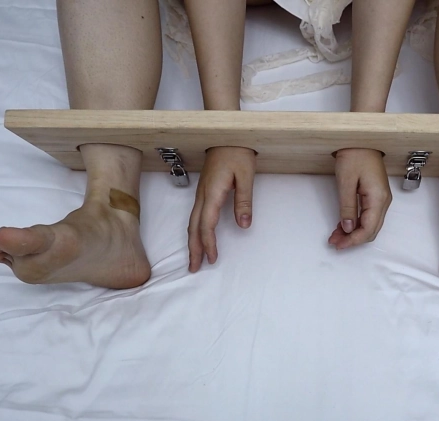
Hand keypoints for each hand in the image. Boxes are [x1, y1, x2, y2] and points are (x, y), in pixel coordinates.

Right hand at [188, 146, 255, 271]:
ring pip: (191, 222)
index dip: (208, 244)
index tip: (212, 259)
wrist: (227, 133)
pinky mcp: (203, 191)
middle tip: (194, 268)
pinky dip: (194, 230)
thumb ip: (244, 202)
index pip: (207, 225)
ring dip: (192, 241)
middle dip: (193, 249)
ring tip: (194, 258)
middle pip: (193, 227)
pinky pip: (195, 215)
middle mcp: (202, 195)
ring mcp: (201, 193)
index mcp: (213, 193)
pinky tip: (197, 237)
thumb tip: (244, 226)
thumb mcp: (247, 176)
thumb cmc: (238, 152)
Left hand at [328, 148, 391, 249]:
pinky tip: (342, 226)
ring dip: (354, 233)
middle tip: (334, 242)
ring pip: (369, 225)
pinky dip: (356, 224)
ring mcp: (381, 199)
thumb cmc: (354, 154)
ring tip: (335, 236)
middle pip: (371, 230)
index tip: (338, 244)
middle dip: (353, 239)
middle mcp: (383, 201)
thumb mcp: (346, 182)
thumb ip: (347, 207)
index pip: (368, 229)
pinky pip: (367, 216)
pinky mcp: (375, 196)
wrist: (362, 139)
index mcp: (378, 199)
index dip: (353, 240)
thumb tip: (348, 228)